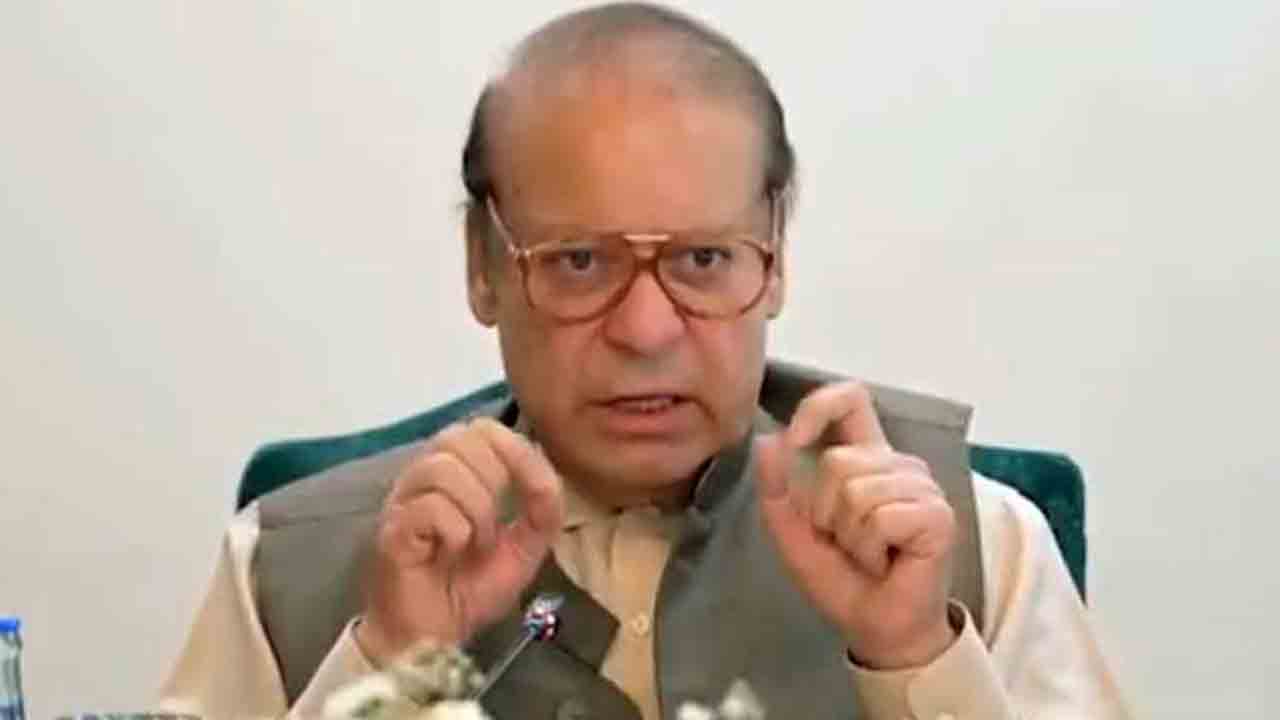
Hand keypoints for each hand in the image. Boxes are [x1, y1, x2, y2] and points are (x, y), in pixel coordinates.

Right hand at [356, 417, 563, 663]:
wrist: (434, 638)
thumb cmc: (471, 588)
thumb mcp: (525, 546)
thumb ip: (543, 508)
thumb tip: (546, 472)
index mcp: (454, 474)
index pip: (479, 427)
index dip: (511, 446)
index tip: (531, 483)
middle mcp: (422, 479)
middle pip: (457, 437)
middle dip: (494, 477)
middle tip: (496, 522)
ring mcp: (402, 502)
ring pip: (443, 469)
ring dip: (476, 510)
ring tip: (475, 545)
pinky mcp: (391, 531)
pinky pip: (430, 508)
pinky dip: (455, 532)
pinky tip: (449, 554)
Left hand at [755, 382, 956, 669]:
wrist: (876, 627)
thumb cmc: (842, 579)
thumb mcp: (793, 534)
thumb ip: (776, 489)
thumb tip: (767, 440)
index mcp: (865, 458)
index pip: (850, 400)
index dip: (819, 407)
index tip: (795, 439)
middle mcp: (897, 465)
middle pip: (839, 461)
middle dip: (826, 512)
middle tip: (846, 541)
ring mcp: (923, 488)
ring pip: (858, 491)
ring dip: (850, 536)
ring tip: (868, 553)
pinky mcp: (939, 515)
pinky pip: (883, 517)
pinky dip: (872, 548)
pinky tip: (887, 562)